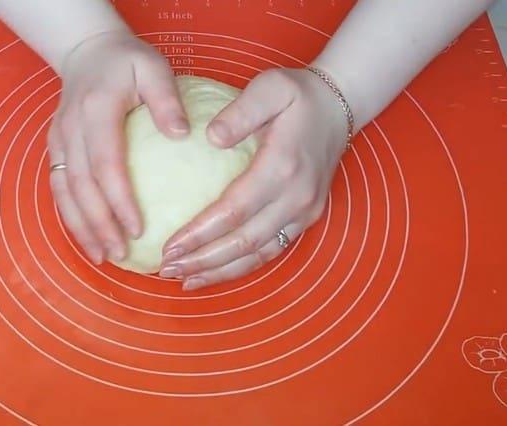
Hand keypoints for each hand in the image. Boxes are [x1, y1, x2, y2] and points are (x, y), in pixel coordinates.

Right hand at [48, 30, 188, 264]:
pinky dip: (71, 215)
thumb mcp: (153, 68)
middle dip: (98, 224)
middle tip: (119, 254)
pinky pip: (59, 187)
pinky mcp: (56, 148)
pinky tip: (87, 236)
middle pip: (80, 186)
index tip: (137, 229)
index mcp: (96, 111)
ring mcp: (59, 140)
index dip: (119, 200)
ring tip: (100, 256)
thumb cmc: (127, 62)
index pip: (105, 163)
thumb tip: (182, 135)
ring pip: (64, 191)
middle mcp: (71, 129)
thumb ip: (166, 99)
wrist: (87, 51)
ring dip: (80, 227)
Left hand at [159, 67, 348, 290]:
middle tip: (166, 269)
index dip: (200, 233)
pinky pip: (271, 250)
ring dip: (220, 272)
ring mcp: (304, 211)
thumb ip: (241, 112)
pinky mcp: (305, 217)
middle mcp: (296, 197)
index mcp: (283, 166)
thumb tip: (211, 138)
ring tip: (185, 280)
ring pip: (259, 254)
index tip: (169, 246)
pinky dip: (242, 266)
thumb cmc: (298, 94)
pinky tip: (216, 272)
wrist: (340, 106)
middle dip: (203, 260)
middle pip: (244, 242)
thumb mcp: (270, 87)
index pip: (234, 210)